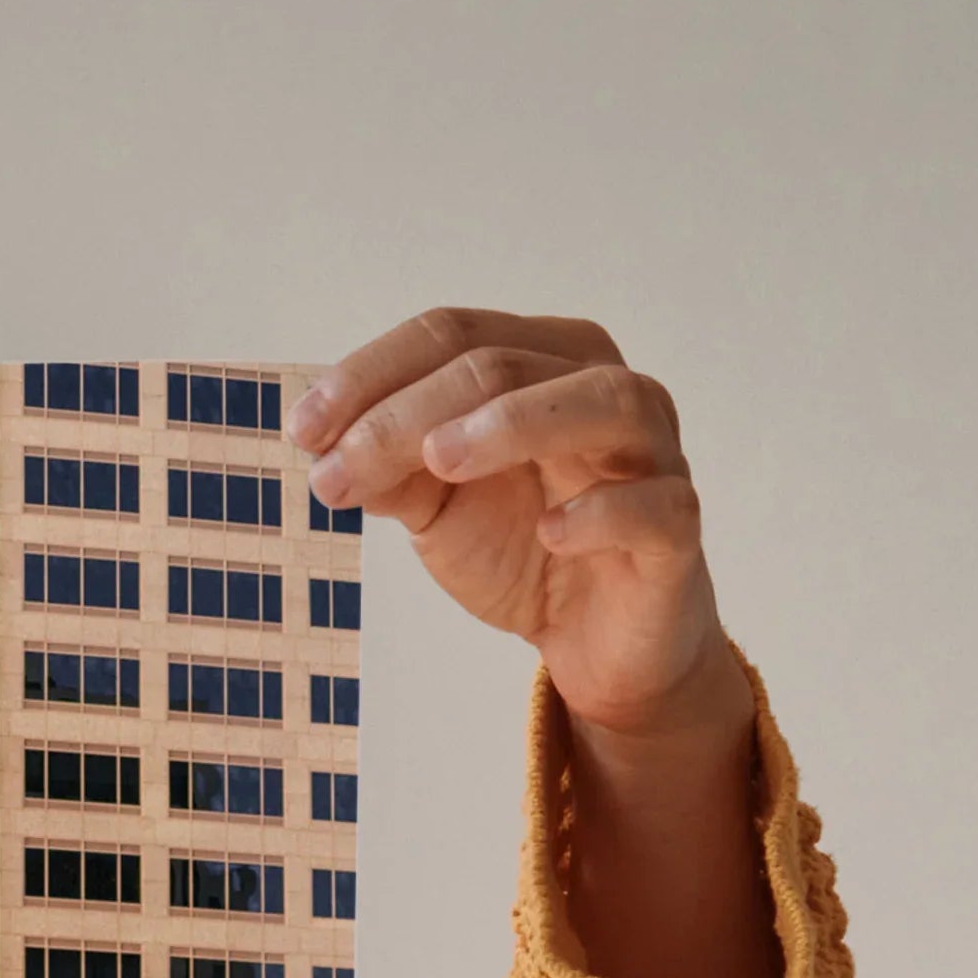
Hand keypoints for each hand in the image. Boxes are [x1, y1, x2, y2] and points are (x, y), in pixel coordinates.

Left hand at [297, 308, 776, 977]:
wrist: (594, 642)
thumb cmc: (523, 548)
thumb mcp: (438, 507)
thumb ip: (390, 469)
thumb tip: (324, 447)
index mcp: (543, 362)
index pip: (454, 335)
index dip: (371, 375)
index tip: (300, 433)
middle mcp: (603, 388)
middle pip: (505, 363)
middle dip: (408, 413)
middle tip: (336, 467)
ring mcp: (651, 454)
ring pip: (600, 402)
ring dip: (514, 423)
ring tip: (438, 460)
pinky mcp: (676, 530)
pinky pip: (653, 505)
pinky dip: (602, 511)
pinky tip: (550, 530)